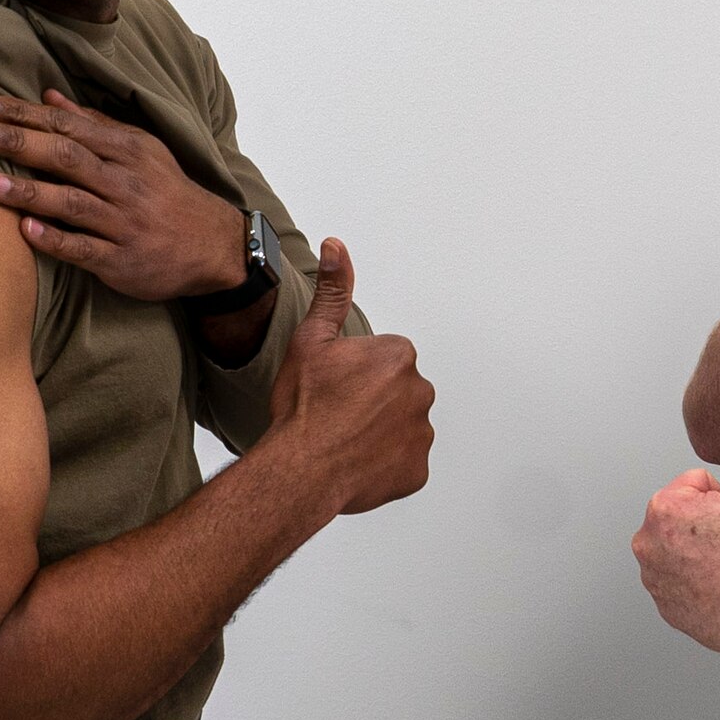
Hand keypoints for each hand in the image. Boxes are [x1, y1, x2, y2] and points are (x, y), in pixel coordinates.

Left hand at [0, 90, 246, 301]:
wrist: (213, 246)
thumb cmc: (166, 194)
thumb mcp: (140, 151)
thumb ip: (93, 124)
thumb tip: (48, 96)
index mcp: (126, 150)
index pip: (67, 125)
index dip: (22, 114)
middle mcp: (125, 182)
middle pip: (66, 155)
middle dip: (16, 141)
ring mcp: (125, 222)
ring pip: (72, 202)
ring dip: (28, 190)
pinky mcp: (124, 260)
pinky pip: (86, 248)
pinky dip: (56, 239)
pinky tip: (26, 231)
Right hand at [266, 239, 435, 514]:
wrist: (298, 470)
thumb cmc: (303, 409)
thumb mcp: (310, 340)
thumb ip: (332, 292)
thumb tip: (336, 248)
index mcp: (399, 355)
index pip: (385, 360)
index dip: (357, 373)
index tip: (337, 387)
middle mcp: (419, 390)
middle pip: (398, 391)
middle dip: (374, 401)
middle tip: (338, 414)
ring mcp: (421, 433)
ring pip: (403, 426)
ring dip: (381, 432)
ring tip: (345, 440)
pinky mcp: (419, 469)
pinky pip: (406, 462)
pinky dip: (387, 464)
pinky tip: (358, 463)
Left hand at [632, 390, 719, 660]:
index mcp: (663, 507)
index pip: (698, 486)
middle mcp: (646, 543)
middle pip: (688, 517)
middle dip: (711, 525)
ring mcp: (653, 580)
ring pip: (686, 549)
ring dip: (705, 552)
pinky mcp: (665, 607)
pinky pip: (684, 583)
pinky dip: (701, 583)